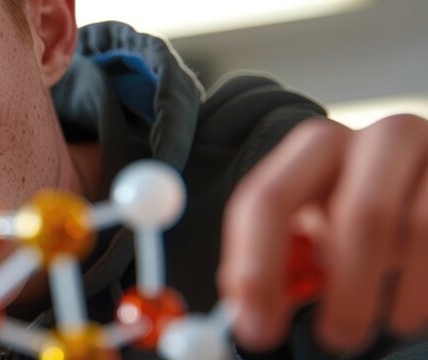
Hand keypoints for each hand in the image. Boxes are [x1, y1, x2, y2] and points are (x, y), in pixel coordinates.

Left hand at [220, 114, 427, 352]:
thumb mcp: (317, 228)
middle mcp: (375, 140)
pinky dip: (425, 286)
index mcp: (315, 149)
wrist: (427, 186)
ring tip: (387, 323)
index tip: (257, 327)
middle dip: (346, 290)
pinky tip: (411, 306)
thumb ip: (281, 264)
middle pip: (360, 213)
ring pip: (416, 230)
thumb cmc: (360, 213)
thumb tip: (251, 315)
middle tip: (336, 338)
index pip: (267, 199)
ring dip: (395, 291)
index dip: (257, 270)